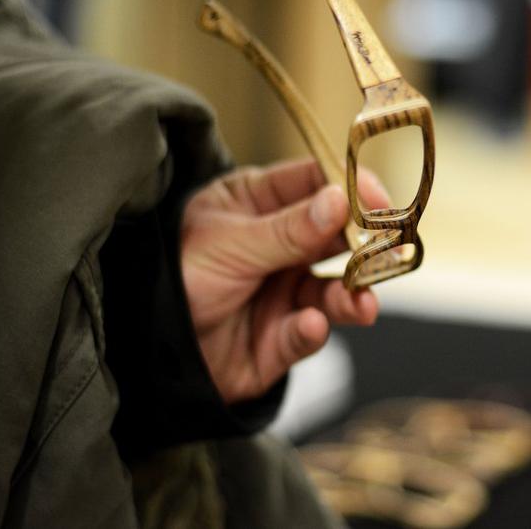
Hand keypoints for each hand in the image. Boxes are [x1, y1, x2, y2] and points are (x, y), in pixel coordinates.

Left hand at [179, 158, 388, 403]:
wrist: (142, 347)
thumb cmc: (172, 275)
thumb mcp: (229, 242)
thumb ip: (288, 229)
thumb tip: (341, 201)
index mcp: (262, 205)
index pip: (318, 183)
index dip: (353, 187)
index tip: (380, 200)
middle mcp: (281, 246)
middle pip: (339, 237)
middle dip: (367, 246)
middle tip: (388, 252)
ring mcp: (283, 291)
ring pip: (335, 289)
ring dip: (352, 295)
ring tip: (361, 304)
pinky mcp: (281, 337)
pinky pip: (310, 332)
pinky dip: (314, 329)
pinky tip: (310, 324)